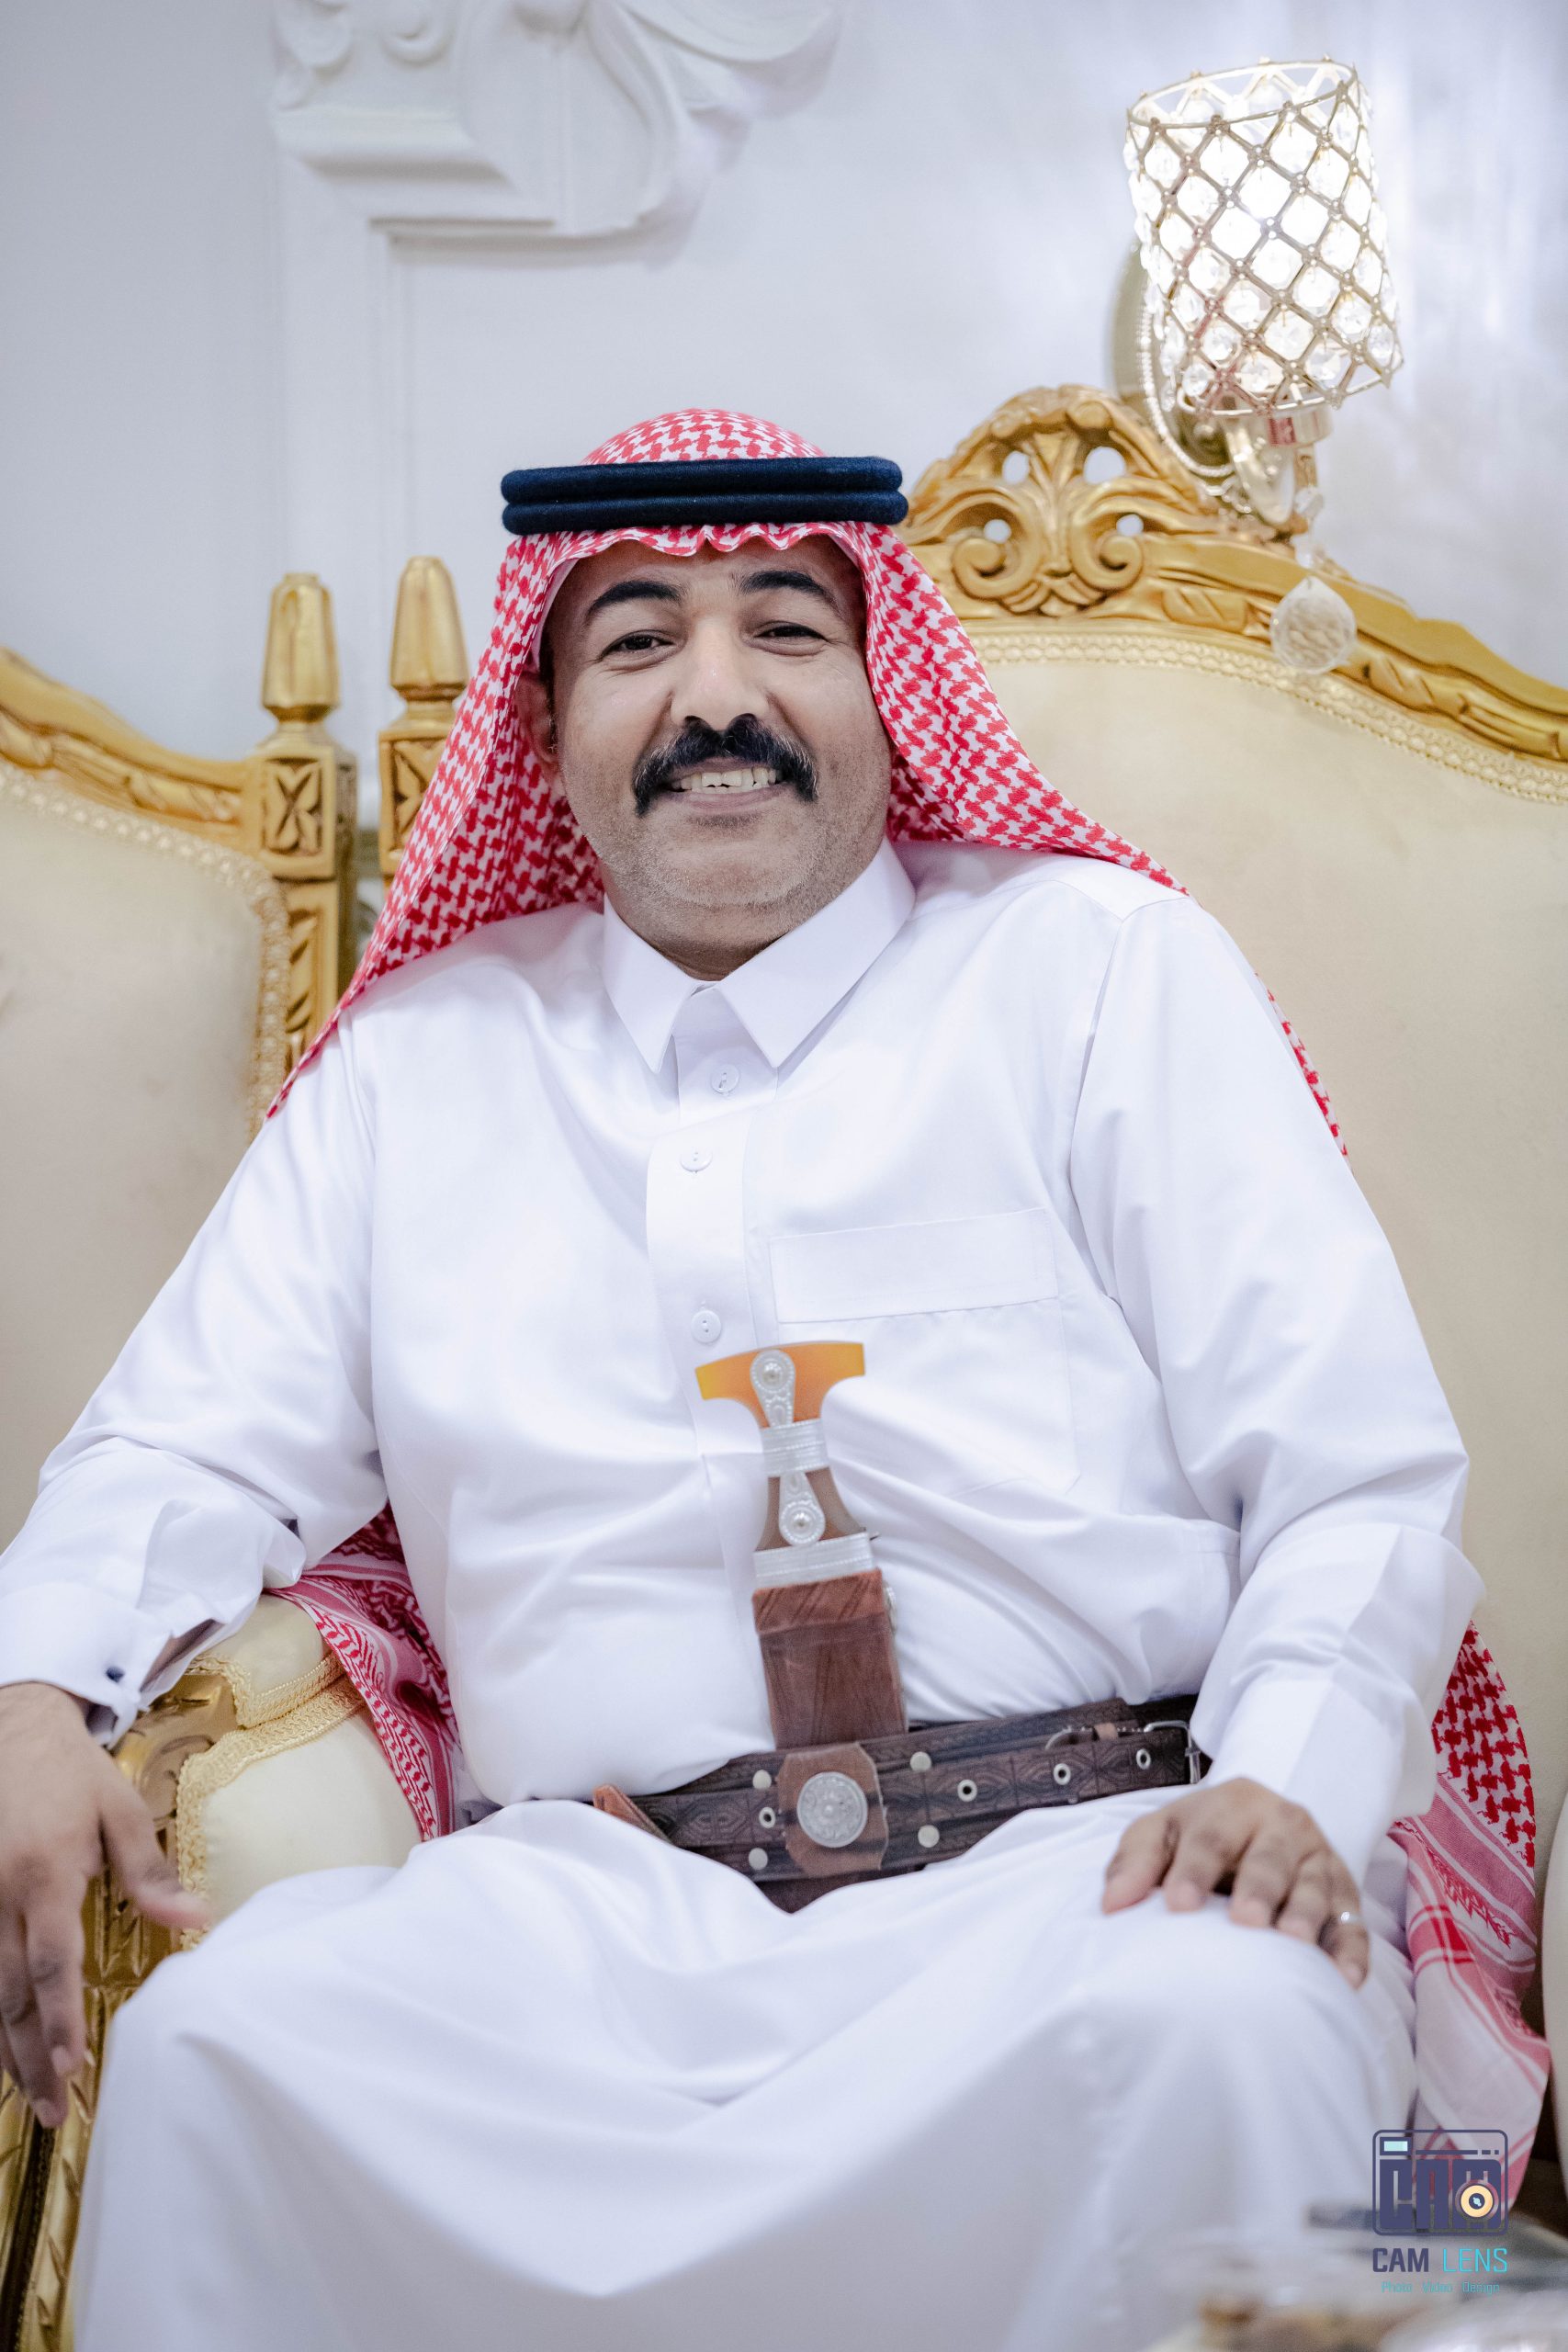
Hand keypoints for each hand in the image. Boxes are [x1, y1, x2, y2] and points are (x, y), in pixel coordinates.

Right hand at [0, 1682, 210, 2126]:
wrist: (13, 1729)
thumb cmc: (74, 1773)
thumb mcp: (121, 1809)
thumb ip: (151, 1872)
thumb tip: (197, 1922)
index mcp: (45, 1873)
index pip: (51, 1961)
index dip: (60, 2016)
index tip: (73, 2064)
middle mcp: (0, 1894)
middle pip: (10, 1992)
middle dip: (31, 2055)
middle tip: (54, 2110)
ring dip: (4, 2048)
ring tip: (29, 2097)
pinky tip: (1, 2048)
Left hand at [1100, 1775, 1368, 1988]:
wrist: (1263, 1826)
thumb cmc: (1202, 1838)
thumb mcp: (1164, 1832)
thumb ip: (1135, 1861)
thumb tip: (1111, 1905)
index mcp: (1233, 1805)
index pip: (1211, 1835)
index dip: (1194, 1869)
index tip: (1177, 1904)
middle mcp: (1283, 1826)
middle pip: (1270, 1856)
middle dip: (1258, 1887)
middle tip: (1244, 1920)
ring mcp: (1319, 1860)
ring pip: (1315, 1886)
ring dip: (1306, 1914)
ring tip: (1293, 1942)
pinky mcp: (1345, 1897)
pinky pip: (1352, 1925)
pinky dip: (1350, 1953)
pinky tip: (1342, 1980)